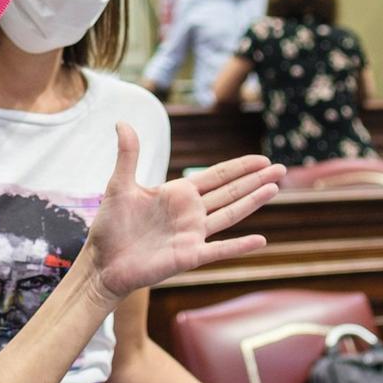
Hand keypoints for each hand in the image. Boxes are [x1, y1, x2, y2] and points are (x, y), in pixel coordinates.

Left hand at [84, 123, 282, 300]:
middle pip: (231, 192)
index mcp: (178, 194)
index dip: (240, 167)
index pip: (217, 176)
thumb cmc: (110, 225)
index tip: (262, 159)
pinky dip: (240, 246)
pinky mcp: (188, 256)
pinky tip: (261, 240)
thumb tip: (122, 121)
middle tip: (281, 168)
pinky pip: (219, 250)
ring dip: (253, 202)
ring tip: (275, 188)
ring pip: (230, 214)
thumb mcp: (119, 185)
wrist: (102, 261)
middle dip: (256, 180)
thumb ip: (128, 154)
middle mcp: (191, 213)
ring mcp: (192, 235)